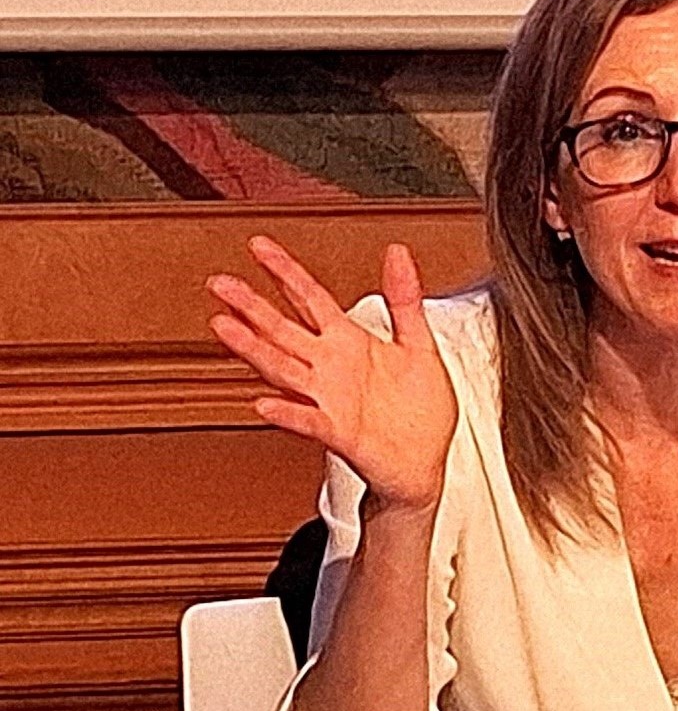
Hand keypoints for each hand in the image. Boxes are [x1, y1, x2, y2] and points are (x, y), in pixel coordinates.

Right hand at [207, 238, 456, 513]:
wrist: (424, 463)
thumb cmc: (419, 409)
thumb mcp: (418, 342)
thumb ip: (405, 298)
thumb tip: (397, 252)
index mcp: (349, 342)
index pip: (309, 297)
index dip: (284, 270)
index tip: (258, 247)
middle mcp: (331, 367)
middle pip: (282, 329)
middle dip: (251, 305)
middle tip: (220, 283)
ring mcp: (330, 399)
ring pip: (284, 368)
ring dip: (253, 349)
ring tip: (224, 327)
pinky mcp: (340, 432)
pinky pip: (309, 420)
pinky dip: (288, 413)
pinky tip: (264, 403)